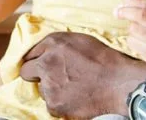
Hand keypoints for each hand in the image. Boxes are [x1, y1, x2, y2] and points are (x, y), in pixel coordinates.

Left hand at [20, 32, 145, 117]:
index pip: (30, 52)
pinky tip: (75, 98)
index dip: (37, 59)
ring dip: (51, 89)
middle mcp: (46, 61)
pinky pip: (50, 104)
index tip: (41, 64)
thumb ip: (58, 45)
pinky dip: (60, 103)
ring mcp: (48, 84)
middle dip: (36, 74)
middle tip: (53, 77)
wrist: (119, 84)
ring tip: (72, 87)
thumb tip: (45, 51)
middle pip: (26, 71)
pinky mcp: (53, 103)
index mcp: (53, 43)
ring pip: (41, 89)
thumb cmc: (104, 60)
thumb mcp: (80, 40)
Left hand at [116, 0, 145, 69]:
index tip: (123, 4)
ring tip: (140, 31)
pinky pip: (132, 42)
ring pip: (134, 29)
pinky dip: (132, 39)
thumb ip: (144, 3)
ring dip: (132, 28)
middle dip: (126, 11)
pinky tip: (142, 41)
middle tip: (117, 12)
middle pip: (141, 15)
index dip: (132, 2)